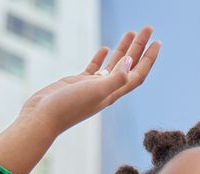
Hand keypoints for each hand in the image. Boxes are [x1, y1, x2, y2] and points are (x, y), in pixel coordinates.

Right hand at [17, 25, 160, 136]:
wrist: (42, 117)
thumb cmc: (68, 107)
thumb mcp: (96, 92)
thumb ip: (116, 78)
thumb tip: (131, 62)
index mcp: (112, 93)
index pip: (137, 74)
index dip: (149, 59)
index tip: (157, 42)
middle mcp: (105, 90)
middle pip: (128, 66)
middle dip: (139, 47)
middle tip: (148, 28)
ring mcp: (91, 87)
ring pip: (113, 65)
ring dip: (123, 49)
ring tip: (131, 32)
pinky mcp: (77, 83)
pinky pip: (94, 68)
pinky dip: (102, 57)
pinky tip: (106, 48)